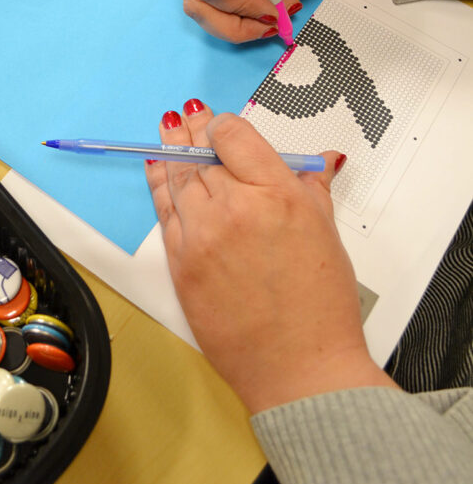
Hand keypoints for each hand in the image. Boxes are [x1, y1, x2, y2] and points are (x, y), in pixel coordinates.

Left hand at [145, 99, 395, 413]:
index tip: (219, 123)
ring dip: (172, 151)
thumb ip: (312, 187)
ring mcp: (202, 236)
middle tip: (186, 116)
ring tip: (167, 129)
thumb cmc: (319, 307)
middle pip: (202, 155)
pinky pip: (164, 211)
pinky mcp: (180, 263)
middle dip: (194, 133)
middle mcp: (234, 208)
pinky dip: (159, 185)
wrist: (298, 368)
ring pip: (179, 179)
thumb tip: (318, 161)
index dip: (223, 125)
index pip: (234, 136)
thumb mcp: (326, 232)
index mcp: (277, 194)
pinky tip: (156, 167)